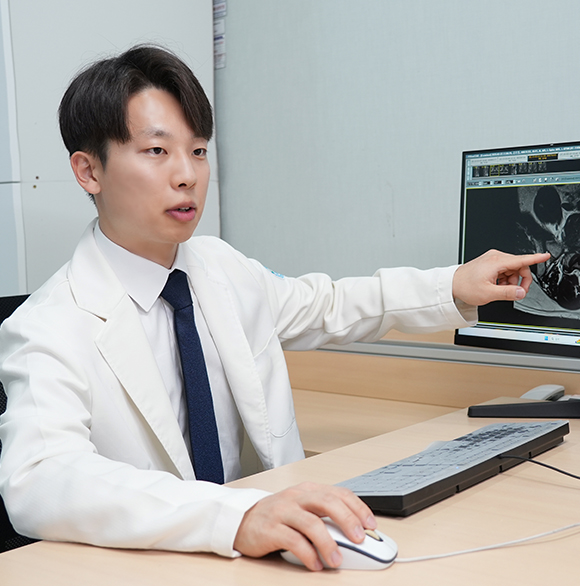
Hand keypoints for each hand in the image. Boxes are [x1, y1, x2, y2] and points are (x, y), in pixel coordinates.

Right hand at [233, 482, 376, 570]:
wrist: (243, 520)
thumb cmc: (278, 516)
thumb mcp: (303, 508)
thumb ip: (324, 515)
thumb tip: (355, 531)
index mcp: (308, 490)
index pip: (339, 493)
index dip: (358, 508)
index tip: (371, 524)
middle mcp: (297, 497)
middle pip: (328, 503)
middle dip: (348, 521)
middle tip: (360, 539)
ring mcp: (283, 511)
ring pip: (312, 523)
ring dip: (328, 543)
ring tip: (336, 560)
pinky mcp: (270, 528)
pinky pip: (293, 541)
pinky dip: (308, 554)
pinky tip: (315, 564)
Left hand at [453, 249, 549, 306]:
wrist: (451, 284)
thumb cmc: (465, 286)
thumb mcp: (488, 293)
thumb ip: (508, 293)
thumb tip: (521, 292)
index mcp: (496, 261)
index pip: (522, 259)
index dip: (536, 258)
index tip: (546, 255)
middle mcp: (495, 257)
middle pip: (519, 267)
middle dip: (520, 280)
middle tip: (515, 293)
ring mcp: (492, 259)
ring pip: (512, 270)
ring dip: (511, 281)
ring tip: (499, 290)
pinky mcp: (489, 263)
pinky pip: (504, 270)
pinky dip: (504, 279)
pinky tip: (496, 286)